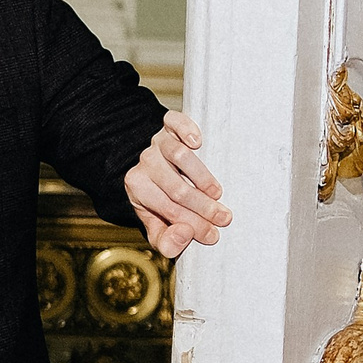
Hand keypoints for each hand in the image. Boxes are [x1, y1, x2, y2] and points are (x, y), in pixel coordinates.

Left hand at [125, 111, 230, 259]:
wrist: (146, 160)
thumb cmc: (158, 196)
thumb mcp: (156, 223)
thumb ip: (166, 239)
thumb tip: (184, 234)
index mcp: (138, 189)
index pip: (168, 210)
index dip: (193, 224)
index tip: (214, 235)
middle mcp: (145, 164)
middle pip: (176, 187)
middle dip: (202, 206)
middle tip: (224, 218)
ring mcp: (157, 142)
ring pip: (179, 157)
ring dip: (201, 176)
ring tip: (216, 192)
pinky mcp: (168, 124)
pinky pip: (175, 123)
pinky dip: (186, 130)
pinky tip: (198, 142)